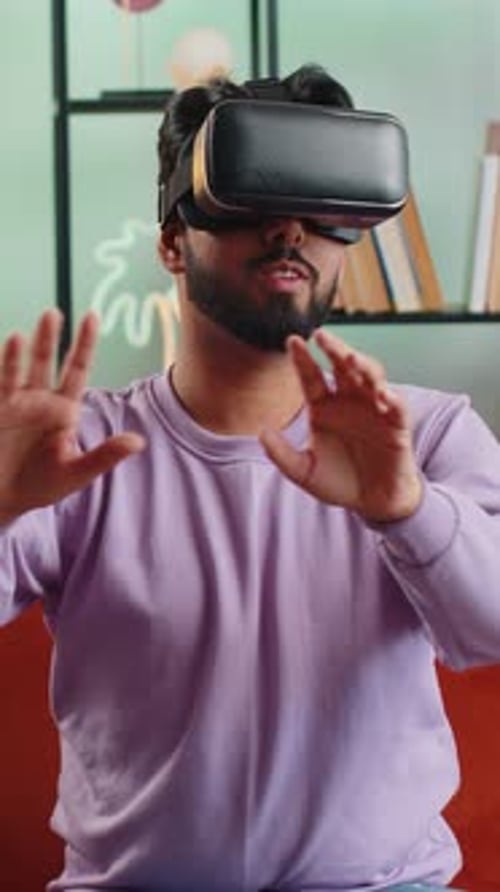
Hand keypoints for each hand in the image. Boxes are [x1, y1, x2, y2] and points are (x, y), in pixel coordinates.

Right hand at [0, 309, 144, 523]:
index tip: (92, 316)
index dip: (84, 344)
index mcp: (63, 410)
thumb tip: (139, 441)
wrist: (1, 501)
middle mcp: (39, 400)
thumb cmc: (39, 486)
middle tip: (55, 313)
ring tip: (28, 331)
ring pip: (21, 368)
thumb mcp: (75, 473)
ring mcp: (15, 403)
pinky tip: (13, 344)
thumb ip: (105, 456)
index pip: (76, 370)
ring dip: (26, 349)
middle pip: (46, 361)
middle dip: (50, 338)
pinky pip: (3, 383)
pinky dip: (7, 364)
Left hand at [260, 329, 421, 522]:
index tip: (292, 340)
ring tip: (351, 359)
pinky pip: (397, 408)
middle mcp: (349, 401)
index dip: (303, 359)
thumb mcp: (304, 472)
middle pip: (342, 367)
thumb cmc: (339, 482)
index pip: (311, 376)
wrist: (373, 503)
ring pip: (371, 377)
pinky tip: (384, 395)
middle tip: (322, 336)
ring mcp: (374, 409)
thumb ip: (282, 455)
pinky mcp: (397, 426)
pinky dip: (393, 399)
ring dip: (363, 365)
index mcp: (323, 406)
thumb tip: (261, 433)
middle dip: (334, 349)